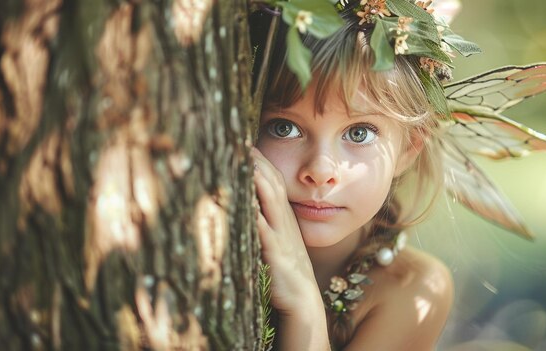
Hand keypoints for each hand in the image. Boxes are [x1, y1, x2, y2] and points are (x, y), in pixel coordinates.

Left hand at [251, 148, 320, 314]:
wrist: (302, 300)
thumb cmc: (286, 272)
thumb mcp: (280, 242)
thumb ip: (268, 224)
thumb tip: (251, 208)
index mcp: (285, 218)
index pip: (275, 182)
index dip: (263, 163)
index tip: (248, 145)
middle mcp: (284, 222)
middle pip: (274, 184)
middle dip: (259, 163)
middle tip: (243, 142)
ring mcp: (281, 236)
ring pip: (270, 201)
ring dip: (258, 181)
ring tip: (245, 162)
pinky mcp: (275, 253)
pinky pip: (263, 230)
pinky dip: (254, 215)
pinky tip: (244, 203)